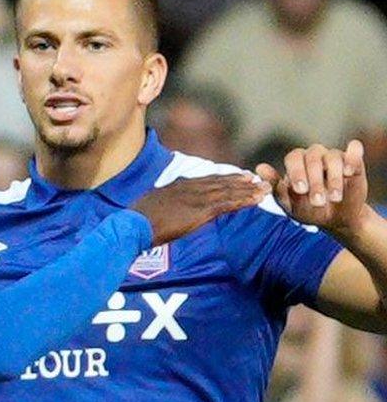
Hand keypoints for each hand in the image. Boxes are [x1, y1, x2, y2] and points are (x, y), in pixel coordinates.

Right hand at [133, 174, 269, 245]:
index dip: (221, 179)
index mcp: (178, 185)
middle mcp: (190, 187)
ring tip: (264, 187)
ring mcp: (197, 197)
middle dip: (238, 181)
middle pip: (220, 182)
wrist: (136, 224)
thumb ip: (164, 203)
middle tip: (254, 178)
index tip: (233, 177)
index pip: (205, 180)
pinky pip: (228, 203)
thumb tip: (166, 207)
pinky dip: (244, 200)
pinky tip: (257, 199)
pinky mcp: (202, 209)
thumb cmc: (137, 219)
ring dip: (248, 189)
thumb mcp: (151, 205)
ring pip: (228, 191)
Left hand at [256, 140, 371, 236]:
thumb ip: (276, 187)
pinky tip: (349, 172)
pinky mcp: (353, 161)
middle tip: (317, 201)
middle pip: (312, 157)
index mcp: (296, 163)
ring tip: (334, 198)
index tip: (300, 190)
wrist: (335, 220)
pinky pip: (354, 149)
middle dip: (315, 181)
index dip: (296, 172)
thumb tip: (259, 168)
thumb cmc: (308, 210)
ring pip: (333, 156)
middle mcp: (314, 156)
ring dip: (334, 178)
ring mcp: (334, 157)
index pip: (293, 158)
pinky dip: (352, 158)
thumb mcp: (290, 205)